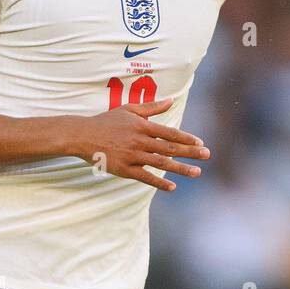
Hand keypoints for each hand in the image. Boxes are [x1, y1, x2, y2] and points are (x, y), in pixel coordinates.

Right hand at [75, 98, 208, 190]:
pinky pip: (145, 177)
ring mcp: (132, 156)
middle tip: (207, 156)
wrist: (82, 136)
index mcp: (142, 126)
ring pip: (161, 163)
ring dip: (180, 168)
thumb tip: (171, 101)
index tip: (200, 143)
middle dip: (190, 152)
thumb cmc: (106, 121)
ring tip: (196, 173)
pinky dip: (159, 183)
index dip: (186, 138)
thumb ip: (151, 107)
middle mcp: (140, 141)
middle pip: (170, 148)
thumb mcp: (129, 110)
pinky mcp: (124, 169)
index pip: (170, 133)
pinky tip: (172, 187)